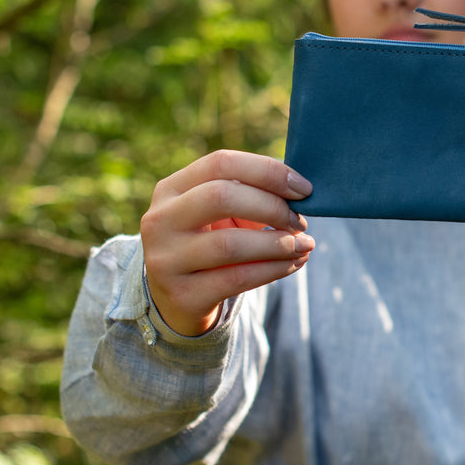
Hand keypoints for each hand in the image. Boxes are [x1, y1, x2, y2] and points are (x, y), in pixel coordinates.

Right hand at [140, 150, 313, 335]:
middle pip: (221, 197)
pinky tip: (293, 263)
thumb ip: (249, 195)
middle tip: (300, 221)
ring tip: (304, 245)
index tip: (303, 189)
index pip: (221, 164)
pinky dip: (274, 269)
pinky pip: (238, 278)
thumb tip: (298, 194)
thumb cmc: (208, 243)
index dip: (267, 172)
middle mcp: (160, 221)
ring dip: (278, 243)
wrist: (175, 300)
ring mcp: (166, 260)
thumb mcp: (217, 214)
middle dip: (271, 206)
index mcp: (171, 189)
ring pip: (230, 244)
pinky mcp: (183, 295)